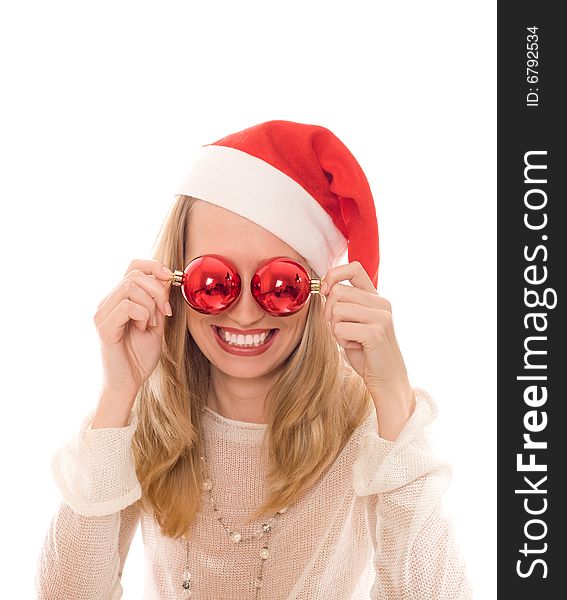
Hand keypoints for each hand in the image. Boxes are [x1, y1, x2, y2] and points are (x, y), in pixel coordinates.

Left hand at [321, 261, 414, 438]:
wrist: (387, 379)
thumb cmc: (366, 351)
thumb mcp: (354, 321)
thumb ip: (343, 303)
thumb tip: (323, 287)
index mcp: (376, 297)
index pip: (353, 268)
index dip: (334, 274)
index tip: (325, 290)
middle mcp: (381, 303)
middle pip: (337, 292)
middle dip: (330, 313)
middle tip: (343, 330)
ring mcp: (381, 317)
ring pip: (336, 310)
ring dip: (336, 329)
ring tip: (352, 340)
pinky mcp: (376, 333)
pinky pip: (339, 329)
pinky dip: (341, 341)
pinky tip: (356, 347)